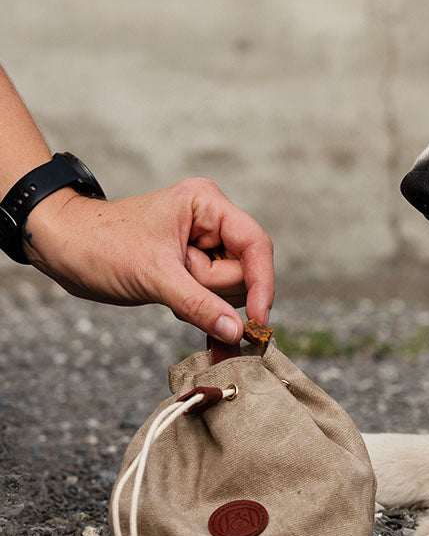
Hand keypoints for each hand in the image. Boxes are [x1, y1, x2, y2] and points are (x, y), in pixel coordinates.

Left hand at [22, 178, 273, 341]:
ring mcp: (203, 243)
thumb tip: (237, 331)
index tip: (258, 320)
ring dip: (201, 298)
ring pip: (229, 287)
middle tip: (174, 282)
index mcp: (207, 204)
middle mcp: (212, 220)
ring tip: (165, 285)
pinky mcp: (192, 264)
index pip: (255, 244)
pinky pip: (213, 295)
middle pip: (243, 269)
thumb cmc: (99, 245)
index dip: (262, 283)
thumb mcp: (153, 277)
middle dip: (211, 288)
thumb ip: (200, 304)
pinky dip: (199, 307)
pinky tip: (176, 303)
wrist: (60, 247)